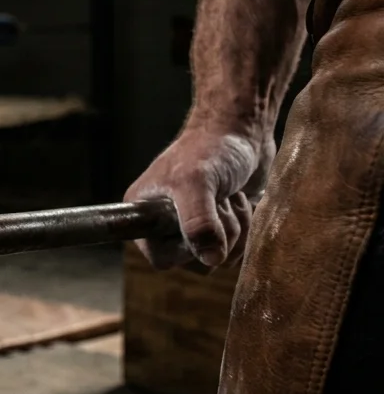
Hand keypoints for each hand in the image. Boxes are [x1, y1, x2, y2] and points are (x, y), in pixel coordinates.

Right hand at [125, 128, 273, 269]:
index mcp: (145, 214)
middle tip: (221, 202)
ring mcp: (196, 228)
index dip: (185, 247)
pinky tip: (243, 202)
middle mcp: (166, 225)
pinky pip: (238, 250)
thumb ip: (198, 223)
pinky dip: (249, 228)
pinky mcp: (223, 228)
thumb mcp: (196, 183)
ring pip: (221, 257)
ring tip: (233, 197)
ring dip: (238, 230)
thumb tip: (210, 260)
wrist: (243, 131)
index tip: (200, 219)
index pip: (161, 258)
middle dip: (219, 234)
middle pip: (196, 262)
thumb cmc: (210, 149)